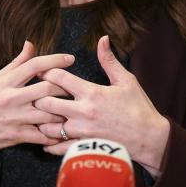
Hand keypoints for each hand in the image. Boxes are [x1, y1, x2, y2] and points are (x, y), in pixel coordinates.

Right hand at [0, 41, 71, 170]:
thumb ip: (17, 63)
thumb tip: (31, 43)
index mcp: (6, 81)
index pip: (34, 65)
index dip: (55, 60)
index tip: (70, 58)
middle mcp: (11, 98)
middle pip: (47, 88)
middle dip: (65, 87)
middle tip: (75, 87)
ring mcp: (15, 117)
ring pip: (49, 113)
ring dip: (64, 112)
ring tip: (73, 109)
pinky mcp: (16, 136)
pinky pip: (42, 135)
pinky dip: (54, 134)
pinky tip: (63, 131)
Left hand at [34, 36, 170, 177]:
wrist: (150, 138)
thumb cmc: (138, 107)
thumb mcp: (126, 80)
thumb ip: (109, 60)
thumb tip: (103, 39)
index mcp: (91, 92)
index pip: (58, 78)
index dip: (46, 72)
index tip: (42, 72)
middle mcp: (83, 112)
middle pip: (46, 102)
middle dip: (39, 97)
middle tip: (36, 95)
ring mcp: (82, 132)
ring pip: (48, 127)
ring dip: (43, 121)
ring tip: (41, 117)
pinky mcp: (84, 147)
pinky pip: (58, 148)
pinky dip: (50, 144)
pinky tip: (47, 139)